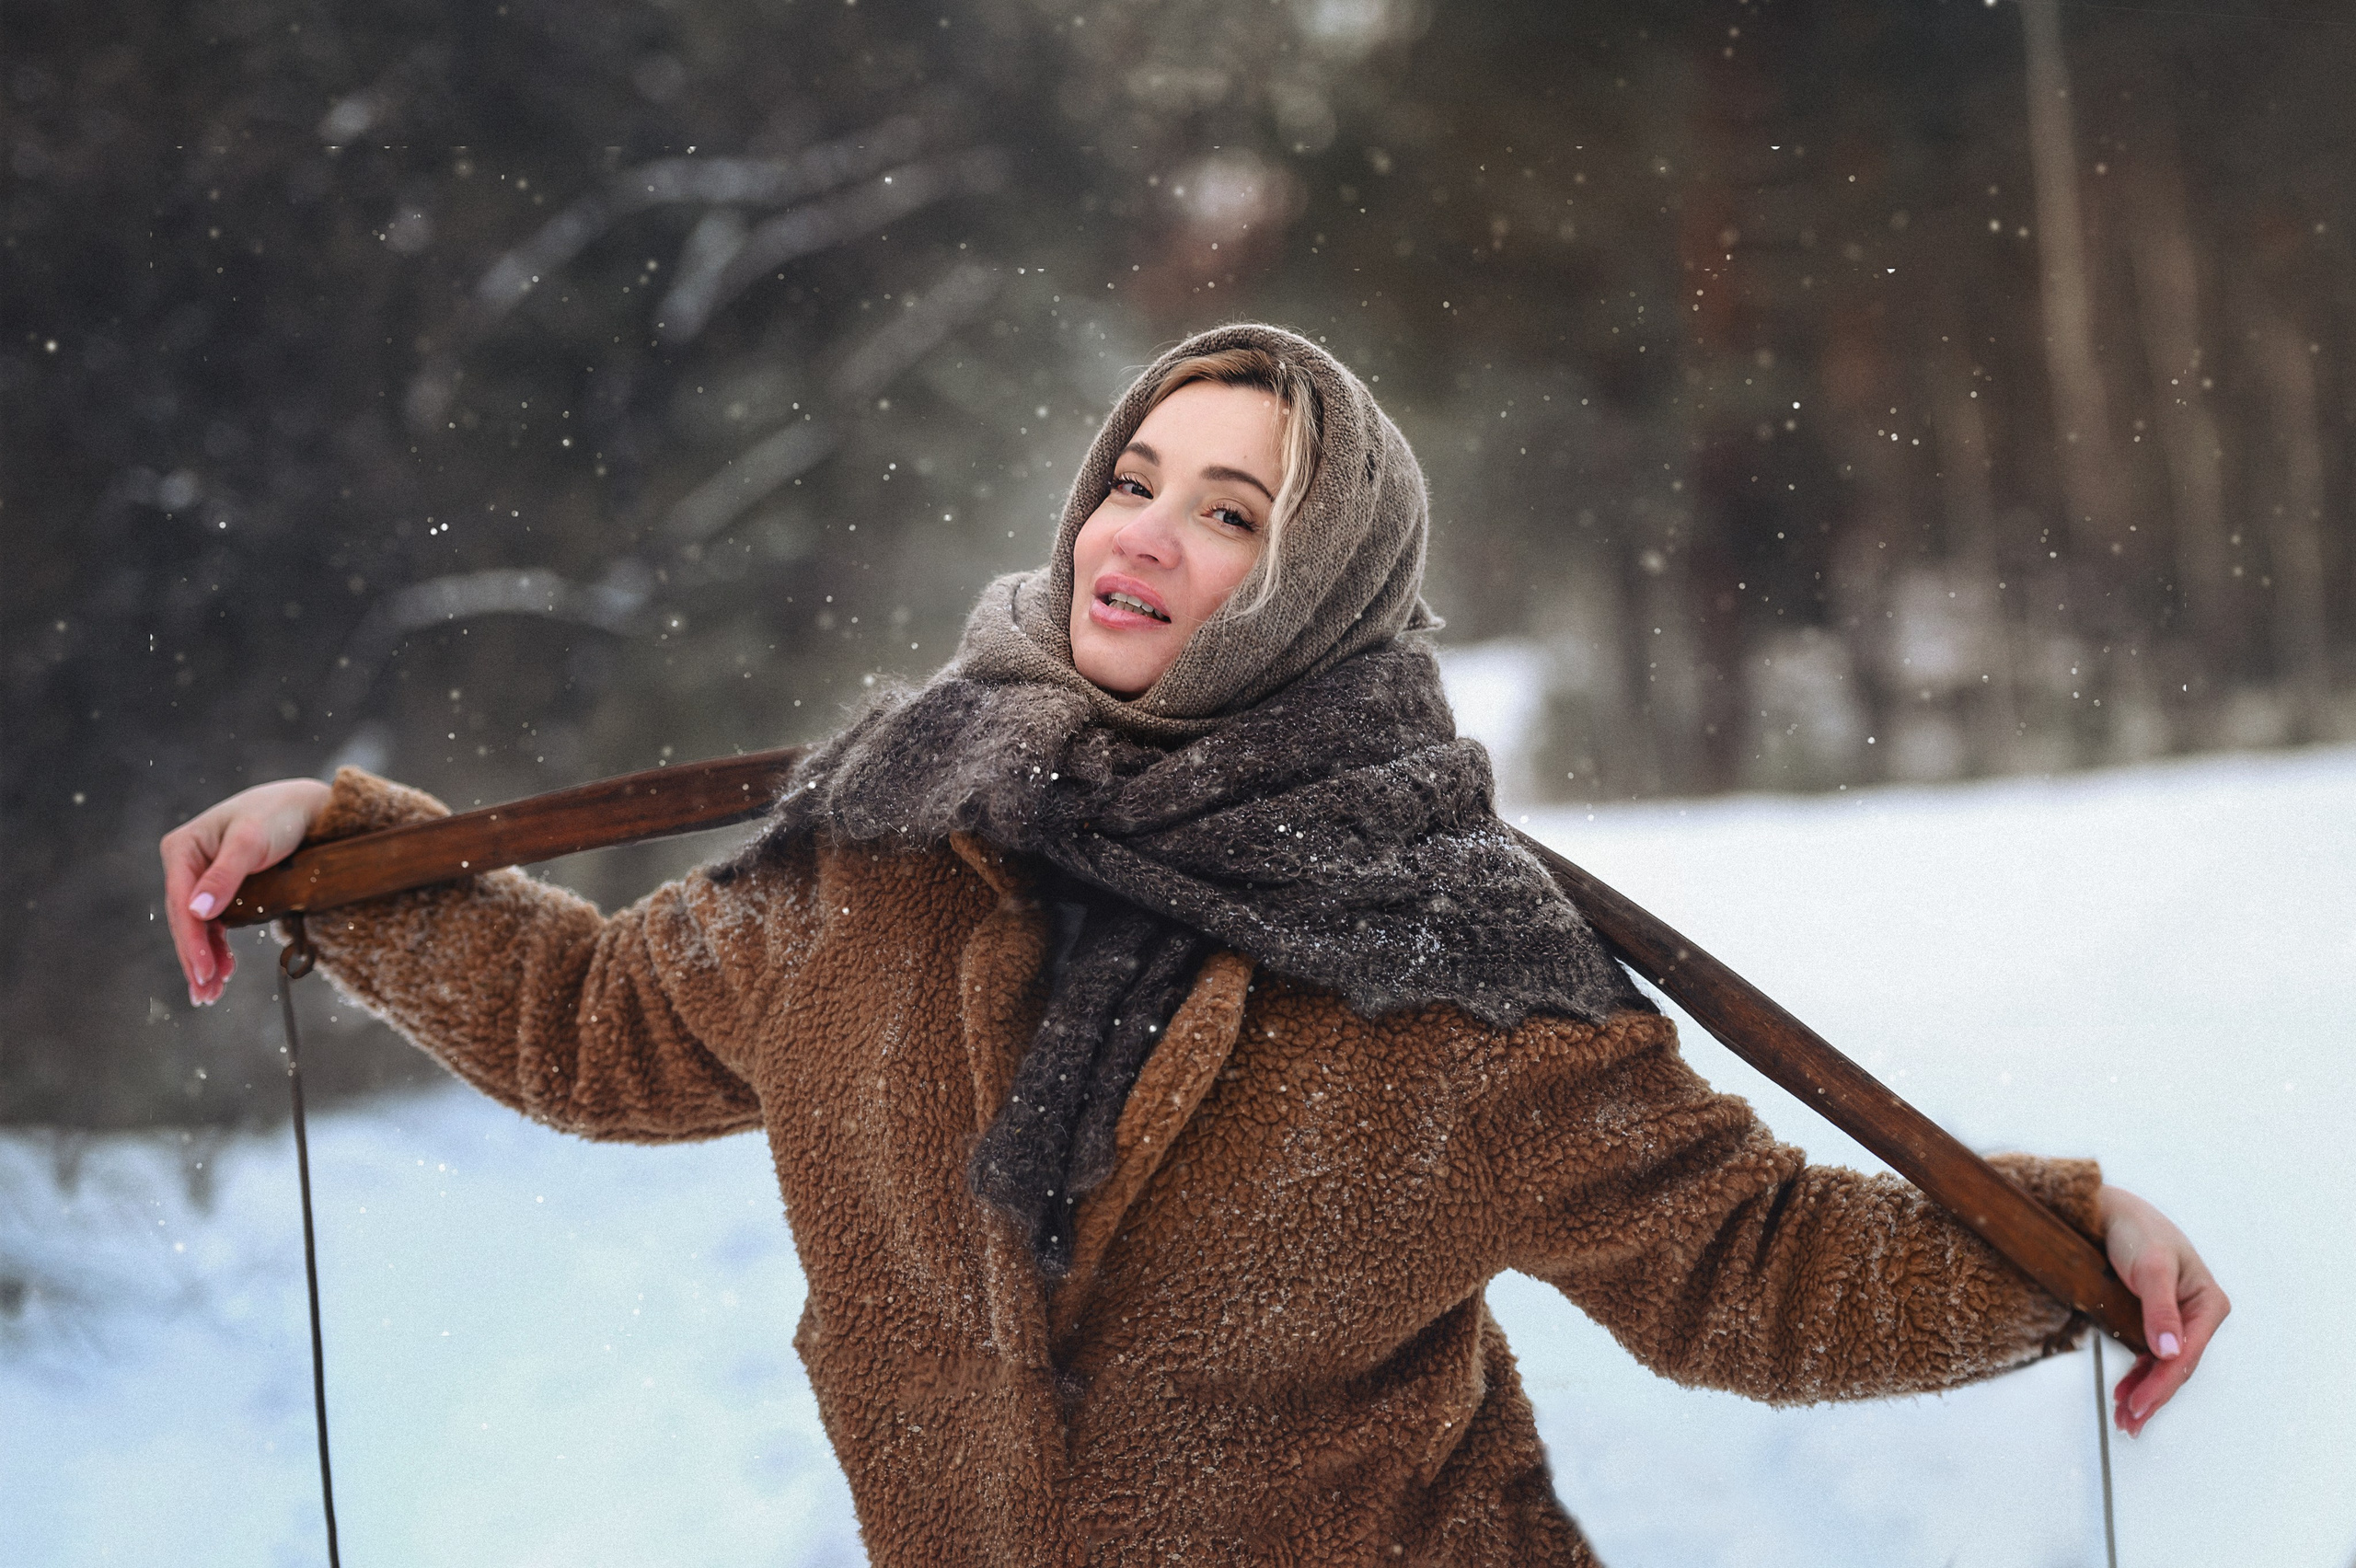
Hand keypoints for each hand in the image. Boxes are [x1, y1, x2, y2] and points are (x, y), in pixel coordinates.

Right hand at [160, 778, 332, 1004]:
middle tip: (205, 995)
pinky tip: (223, 969)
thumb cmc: (280, 815)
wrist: (309, 808)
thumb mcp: (252, 841)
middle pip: (185, 919)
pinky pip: (214, 922)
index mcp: (182, 848)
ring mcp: (202, 876)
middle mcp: (187, 862)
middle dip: (194, 959)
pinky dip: (217, 947)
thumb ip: (226, 875)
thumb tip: (197, 911)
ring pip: (198, 926)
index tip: (205, 971)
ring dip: (204, 959)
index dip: (192, 941)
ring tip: (211, 993)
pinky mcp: (222, 887)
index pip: (181, 903)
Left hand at [2097, 1183, 2227, 1434]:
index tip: (2139, 1405)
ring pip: (2163, 1365)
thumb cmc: (2135, 1230)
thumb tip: (2170, 1352)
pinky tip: (2126, 1392)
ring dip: (2145, 1392)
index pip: (2186, 1355)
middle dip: (2153, 1396)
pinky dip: (2138, 1375)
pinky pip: (2150, 1355)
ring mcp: (2177, 1318)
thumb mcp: (2151, 1266)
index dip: (2162, 1384)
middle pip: (2176, 1366)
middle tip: (2129, 1423)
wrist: (2108, 1211)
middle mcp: (2197, 1314)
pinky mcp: (2155, 1319)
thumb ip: (2160, 1309)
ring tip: (2126, 1418)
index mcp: (2208, 1303)